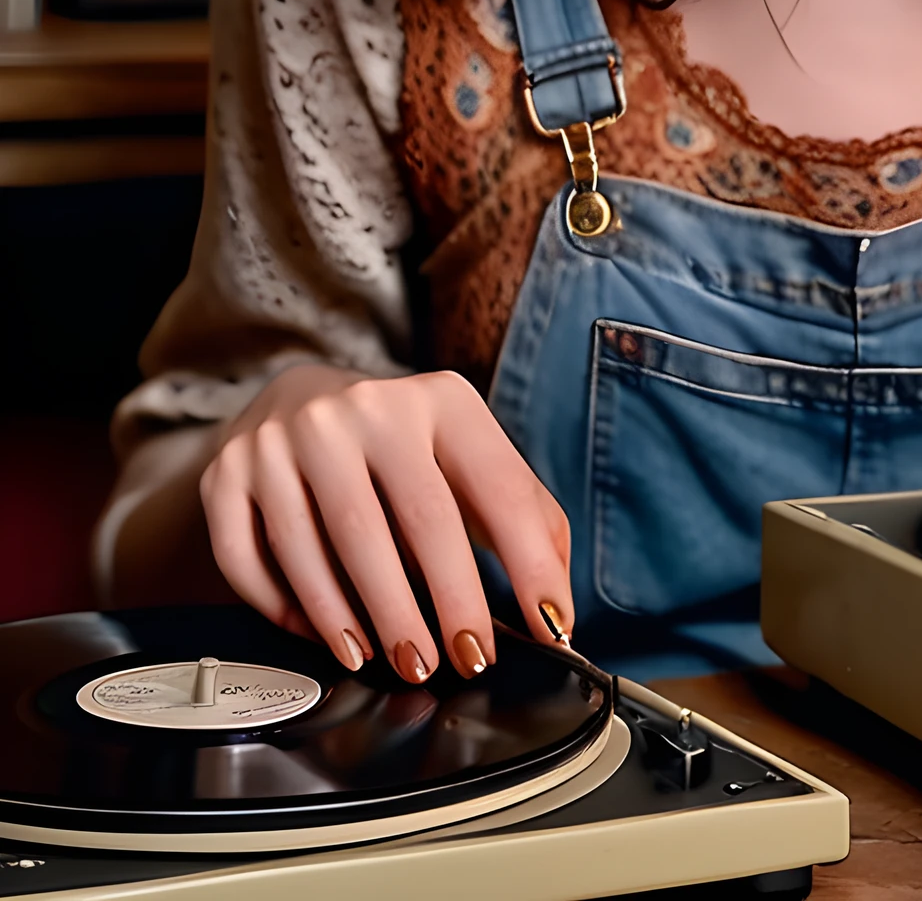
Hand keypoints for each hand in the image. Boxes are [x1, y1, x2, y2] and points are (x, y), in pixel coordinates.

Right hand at [200, 364, 573, 681]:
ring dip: (366, 619)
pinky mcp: (229, 473)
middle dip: (444, 603)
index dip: (527, 564)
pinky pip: (253, 558)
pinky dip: (290, 609)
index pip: (495, 487)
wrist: (301, 397)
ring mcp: (288, 437)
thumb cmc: (402, 444)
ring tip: (394, 660)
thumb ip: (522, 515)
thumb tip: (554, 605)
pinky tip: (326, 635)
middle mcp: (364, 407)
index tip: (546, 627)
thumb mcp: (468, 455)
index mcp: (439, 399)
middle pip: (415, 519)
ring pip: (328, 545)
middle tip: (459, 661)